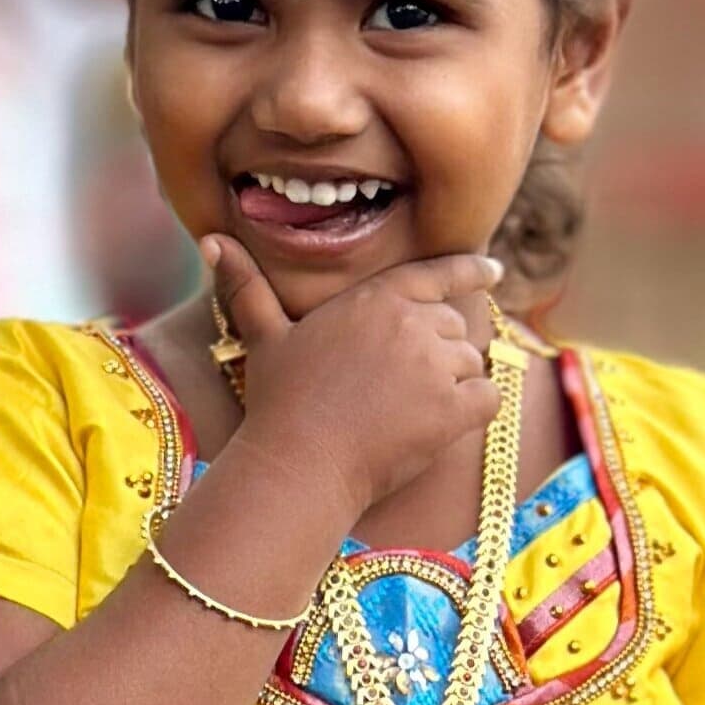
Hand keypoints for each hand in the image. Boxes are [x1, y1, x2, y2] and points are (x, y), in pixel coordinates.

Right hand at [207, 235, 505, 516]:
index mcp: (376, 297)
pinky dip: (475, 410)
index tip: (495, 271)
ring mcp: (435, 365)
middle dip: (437, 351)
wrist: (298, 464)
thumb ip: (247, 286)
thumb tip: (209, 240)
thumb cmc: (279, 403)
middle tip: (400, 388)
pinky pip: (488, 397)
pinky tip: (446, 424)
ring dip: (452, 384)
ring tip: (410, 411)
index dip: (470, 270)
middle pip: (453, 325)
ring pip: (470, 363)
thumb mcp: (263, 336)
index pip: (438, 272)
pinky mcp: (453, 409)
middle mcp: (411, 322)